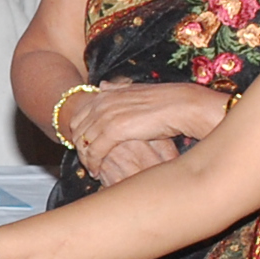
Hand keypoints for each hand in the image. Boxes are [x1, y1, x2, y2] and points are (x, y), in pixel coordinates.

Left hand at [61, 81, 233, 184]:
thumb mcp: (135, 92)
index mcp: (106, 94)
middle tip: (87, 163)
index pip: (79, 117)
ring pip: (83, 143)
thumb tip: (103, 85)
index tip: (85, 149)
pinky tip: (97, 173)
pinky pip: (94, 151)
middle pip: (77, 131)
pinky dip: (93, 163)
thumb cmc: (164, 101)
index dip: (79, 135)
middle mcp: (102, 103)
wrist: (182, 105)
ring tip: (92, 170)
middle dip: (80, 149)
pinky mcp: (114, 129)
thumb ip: (117, 90)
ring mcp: (106, 115)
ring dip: (86, 159)